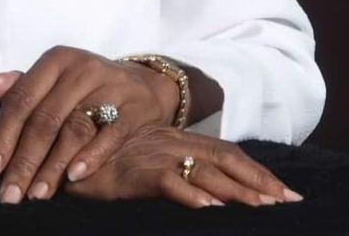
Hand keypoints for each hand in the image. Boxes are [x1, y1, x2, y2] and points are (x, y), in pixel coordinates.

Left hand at [0, 45, 180, 202]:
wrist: (140, 83)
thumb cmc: (84, 85)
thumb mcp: (53, 79)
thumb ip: (21, 86)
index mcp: (55, 61)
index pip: (22, 99)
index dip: (4, 134)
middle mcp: (81, 69)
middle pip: (46, 119)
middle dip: (24, 160)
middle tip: (10, 193)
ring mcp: (109, 86)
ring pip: (75, 129)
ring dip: (53, 166)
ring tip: (36, 194)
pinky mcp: (133, 106)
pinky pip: (110, 134)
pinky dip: (91, 156)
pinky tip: (74, 177)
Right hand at [63, 124, 303, 207]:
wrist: (60, 150)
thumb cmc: (96, 159)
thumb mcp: (136, 161)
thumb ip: (166, 169)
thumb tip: (203, 190)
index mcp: (171, 140)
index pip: (221, 151)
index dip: (252, 169)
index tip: (282, 190)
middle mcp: (167, 144)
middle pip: (221, 159)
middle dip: (257, 180)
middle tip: (288, 200)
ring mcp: (152, 156)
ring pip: (203, 171)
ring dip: (235, 191)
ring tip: (263, 207)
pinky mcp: (134, 173)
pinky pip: (168, 183)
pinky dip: (190, 195)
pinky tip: (210, 210)